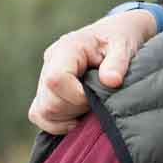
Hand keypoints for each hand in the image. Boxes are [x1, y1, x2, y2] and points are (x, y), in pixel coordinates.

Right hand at [27, 9, 157, 132]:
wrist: (112, 38)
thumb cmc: (118, 40)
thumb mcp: (124, 45)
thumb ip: (118, 62)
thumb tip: (111, 81)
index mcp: (67, 48)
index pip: (56, 79)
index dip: (78, 96)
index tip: (98, 96)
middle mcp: (50, 62)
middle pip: (49, 102)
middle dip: (76, 109)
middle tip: (97, 102)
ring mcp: (44, 78)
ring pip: (42, 112)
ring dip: (69, 118)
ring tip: (90, 106)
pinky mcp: (45, 92)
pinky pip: (39, 115)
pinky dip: (59, 123)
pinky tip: (79, 117)